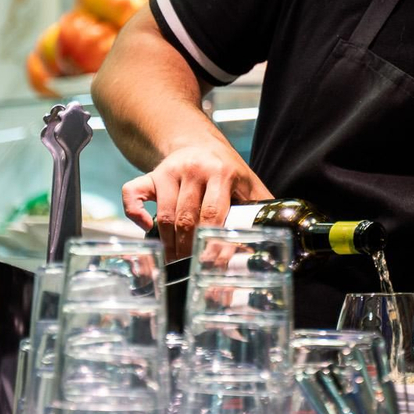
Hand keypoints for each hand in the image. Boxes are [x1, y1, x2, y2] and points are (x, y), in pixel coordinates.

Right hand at [121, 144, 272, 260]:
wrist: (198, 142)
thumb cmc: (227, 170)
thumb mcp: (248, 184)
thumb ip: (261, 208)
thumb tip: (281, 236)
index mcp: (222, 173)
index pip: (215, 216)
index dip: (213, 245)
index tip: (213, 268)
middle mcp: (194, 169)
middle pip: (187, 219)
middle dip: (189, 251)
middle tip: (191, 272)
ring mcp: (169, 171)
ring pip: (164, 215)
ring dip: (168, 244)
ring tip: (175, 264)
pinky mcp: (150, 175)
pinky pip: (132, 195)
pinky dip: (136, 215)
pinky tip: (148, 229)